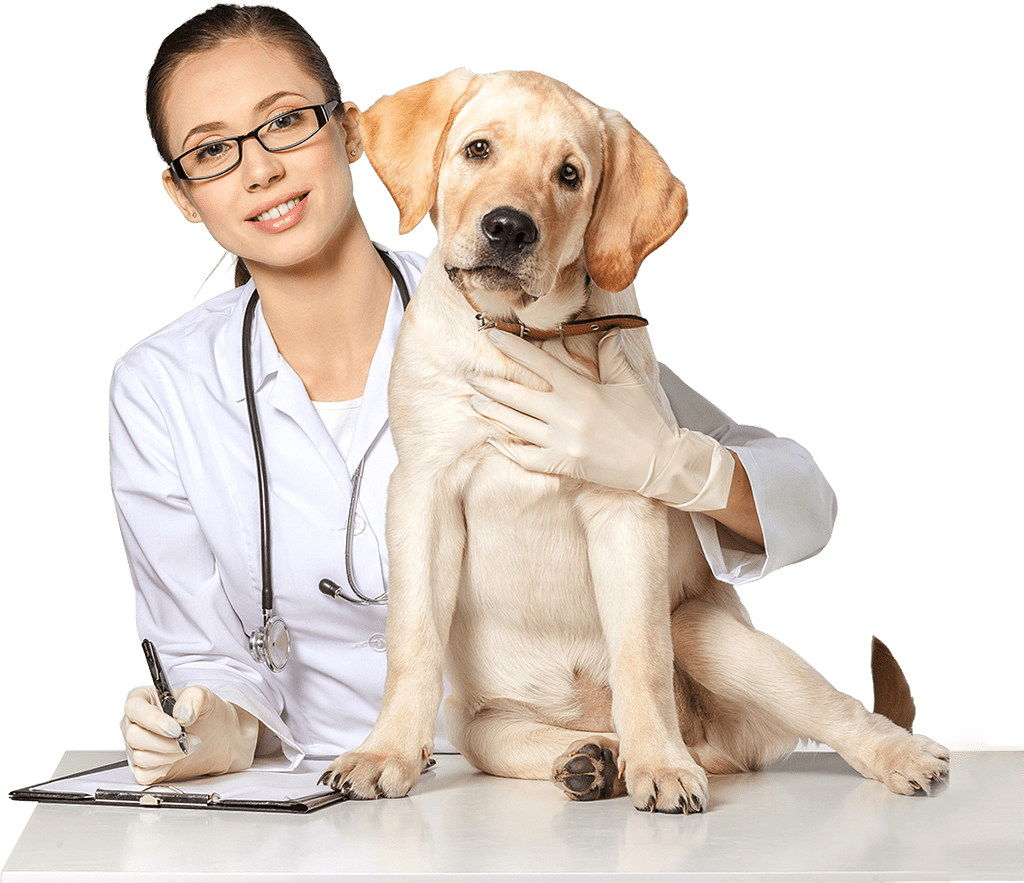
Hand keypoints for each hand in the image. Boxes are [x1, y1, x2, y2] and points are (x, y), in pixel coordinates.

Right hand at [120, 684, 258, 784]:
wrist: (215, 736)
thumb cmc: (203, 712)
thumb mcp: (204, 696)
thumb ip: (193, 698)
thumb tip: (181, 715)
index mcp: (143, 699)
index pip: (133, 707)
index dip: (153, 720)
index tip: (176, 728)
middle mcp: (134, 723)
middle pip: (133, 736)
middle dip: (166, 742)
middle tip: (189, 738)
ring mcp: (135, 747)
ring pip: (140, 757)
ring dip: (170, 755)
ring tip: (189, 746)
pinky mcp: (141, 768)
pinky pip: (144, 774)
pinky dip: (164, 769)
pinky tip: (178, 757)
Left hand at [468, 329, 734, 510]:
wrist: (660, 462)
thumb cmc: (646, 419)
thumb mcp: (628, 381)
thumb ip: (611, 354)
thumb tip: (602, 329)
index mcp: (580, 392)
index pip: (537, 364)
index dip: (511, 348)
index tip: (490, 336)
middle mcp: (566, 417)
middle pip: (516, 396)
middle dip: (490, 385)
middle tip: (470, 376)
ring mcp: (562, 444)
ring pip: (515, 426)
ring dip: (492, 412)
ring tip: (475, 402)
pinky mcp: (564, 466)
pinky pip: (526, 458)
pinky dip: (507, 449)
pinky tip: (494, 440)